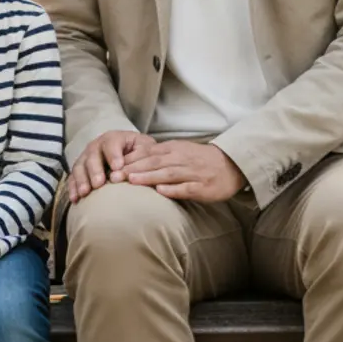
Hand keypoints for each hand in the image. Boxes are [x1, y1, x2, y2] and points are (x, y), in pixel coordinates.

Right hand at [68, 130, 154, 201]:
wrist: (130, 154)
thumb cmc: (140, 152)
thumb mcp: (145, 149)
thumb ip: (143, 156)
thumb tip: (139, 168)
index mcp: (114, 138)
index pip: (112, 143)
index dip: (113, 155)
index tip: (117, 167)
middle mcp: (97, 146)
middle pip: (93, 155)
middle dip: (95, 169)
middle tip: (98, 183)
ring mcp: (86, 158)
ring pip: (80, 166)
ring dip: (82, 179)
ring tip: (85, 192)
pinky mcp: (81, 170)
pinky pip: (73, 178)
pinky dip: (72, 188)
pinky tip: (75, 199)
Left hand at [123, 141, 245, 202]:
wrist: (230, 165)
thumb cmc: (199, 160)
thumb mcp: (179, 152)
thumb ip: (158, 157)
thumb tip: (132, 163)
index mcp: (173, 150)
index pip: (148, 153)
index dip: (129, 160)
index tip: (112, 167)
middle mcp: (181, 159)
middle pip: (154, 162)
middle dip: (133, 168)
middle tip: (115, 176)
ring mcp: (192, 172)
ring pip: (167, 173)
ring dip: (148, 177)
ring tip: (132, 181)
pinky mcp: (203, 187)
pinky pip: (187, 187)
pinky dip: (173, 189)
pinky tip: (161, 191)